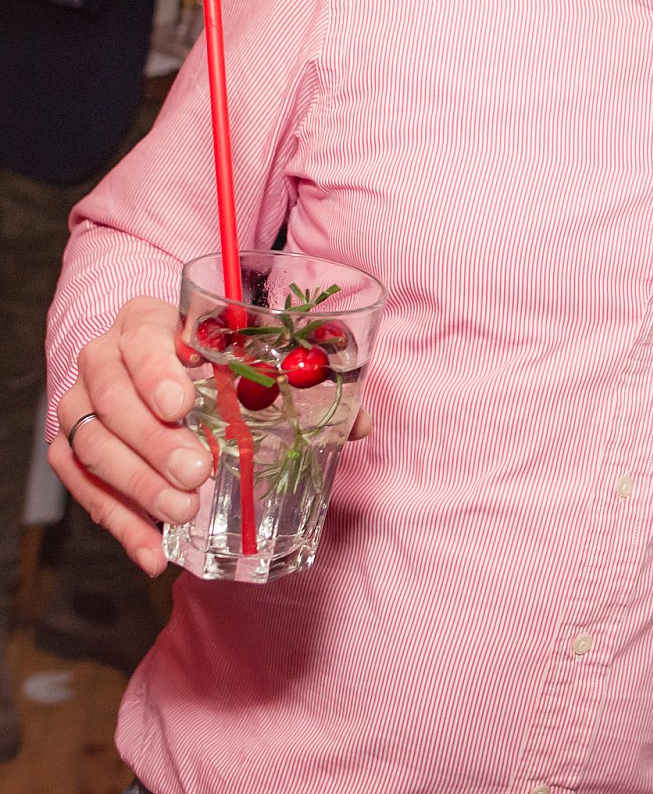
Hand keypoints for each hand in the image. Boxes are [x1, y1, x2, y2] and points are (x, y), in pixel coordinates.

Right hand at [49, 297, 377, 577]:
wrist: (164, 375)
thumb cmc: (221, 363)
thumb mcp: (258, 360)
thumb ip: (307, 383)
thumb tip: (361, 423)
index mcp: (149, 321)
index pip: (139, 335)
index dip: (156, 369)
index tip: (183, 404)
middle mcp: (104, 357)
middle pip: (111, 395)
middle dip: (154, 440)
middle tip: (198, 473)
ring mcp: (81, 403)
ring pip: (91, 442)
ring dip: (137, 483)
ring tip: (184, 510)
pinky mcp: (70, 447)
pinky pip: (81, 486)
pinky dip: (119, 522)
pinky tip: (153, 551)